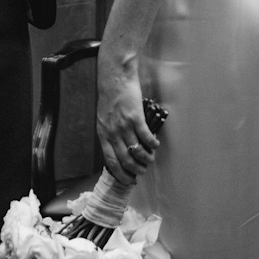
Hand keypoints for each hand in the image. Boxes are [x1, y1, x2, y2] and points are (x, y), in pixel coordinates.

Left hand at [96, 43, 159, 186]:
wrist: (114, 77)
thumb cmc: (110, 97)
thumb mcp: (103, 118)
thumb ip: (109, 133)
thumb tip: (119, 149)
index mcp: (102, 134)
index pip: (111, 161)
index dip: (121, 174)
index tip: (129, 181)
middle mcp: (112, 132)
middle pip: (125, 159)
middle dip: (136, 170)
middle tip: (143, 172)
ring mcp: (124, 126)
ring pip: (137, 151)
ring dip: (146, 158)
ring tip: (151, 158)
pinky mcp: (135, 117)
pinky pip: (146, 137)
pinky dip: (153, 144)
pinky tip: (156, 145)